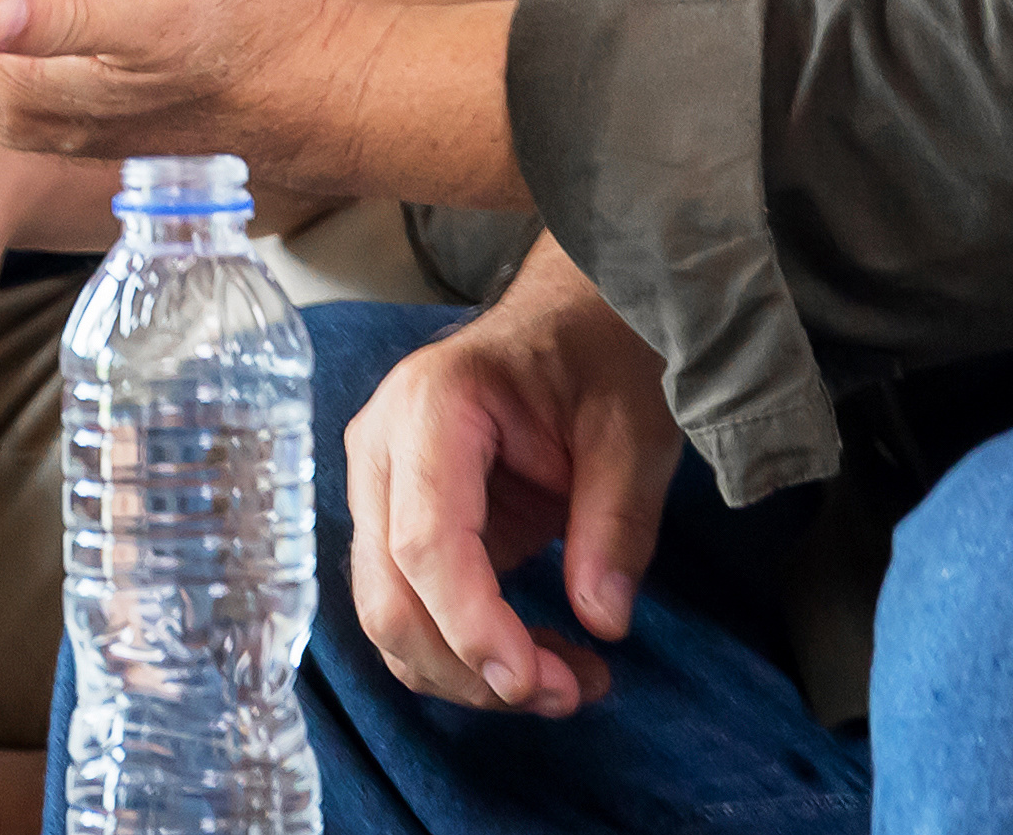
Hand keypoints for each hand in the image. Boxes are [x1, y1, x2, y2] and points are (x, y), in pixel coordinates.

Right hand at [344, 246, 680, 719]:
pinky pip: (411, 611)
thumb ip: (617, 522)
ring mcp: (379, 488)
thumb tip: (603, 621)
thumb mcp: (633, 428)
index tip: (535, 683)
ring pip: (391, 619)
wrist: (570, 318)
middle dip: (472, 669)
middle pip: (391, 597)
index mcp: (432, 407)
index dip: (471, 627)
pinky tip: (539, 659)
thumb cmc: (597, 357)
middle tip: (570, 693)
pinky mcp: (397, 523)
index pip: (425, 543)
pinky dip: (466, 655)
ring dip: (470, 675)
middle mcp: (382, 448)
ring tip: (571, 682)